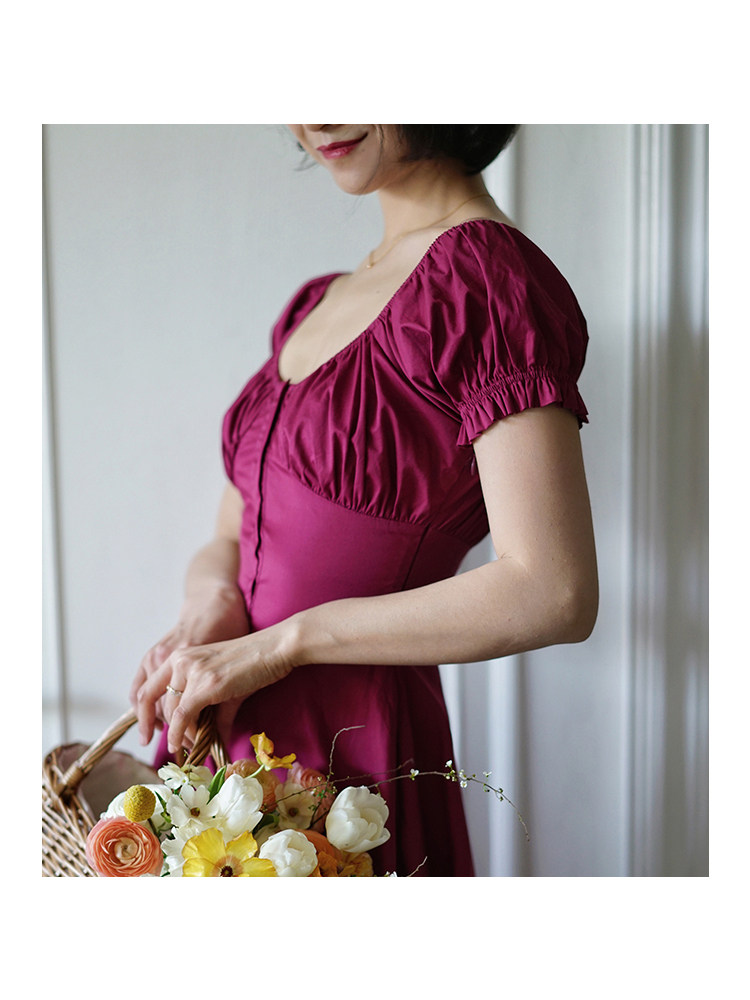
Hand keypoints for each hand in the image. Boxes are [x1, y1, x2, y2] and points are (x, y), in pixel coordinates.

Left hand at [135, 621, 298, 753]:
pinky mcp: (206, 685)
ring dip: (180, 735)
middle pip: (156, 704)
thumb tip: (212, 740)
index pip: (147, 689)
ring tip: (193, 746)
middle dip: (165, 730)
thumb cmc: (253, 663)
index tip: (148, 735)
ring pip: (171, 713)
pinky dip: (181, 735)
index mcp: (180, 657)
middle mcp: (180, 661)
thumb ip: (212, 712)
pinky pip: (184, 717)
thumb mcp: (224, 685)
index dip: (143, 715)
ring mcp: (192, 671)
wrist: (274, 648)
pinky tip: (185, 746)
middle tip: (179, 746)